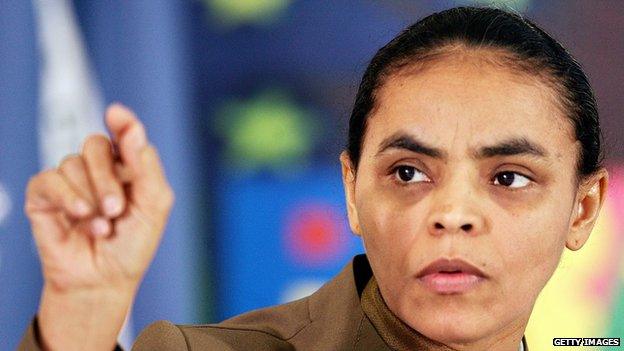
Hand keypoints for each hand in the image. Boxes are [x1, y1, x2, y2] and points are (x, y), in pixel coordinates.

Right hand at [24, 104, 173, 349]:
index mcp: (128, 168)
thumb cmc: (131, 246)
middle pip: (96, 145)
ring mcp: (70, 181)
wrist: (103, 281)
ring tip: (101, 226)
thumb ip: (146, 168)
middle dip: (107, 178)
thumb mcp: (153, 207)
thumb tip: (133, 128)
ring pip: (72, 163)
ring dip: (90, 198)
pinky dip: (67, 198)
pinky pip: (49, 179)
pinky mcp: (44, 195)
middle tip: (116, 209)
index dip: (122, 122)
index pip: (124, 134)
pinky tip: (79, 217)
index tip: (116, 114)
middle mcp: (98, 169)